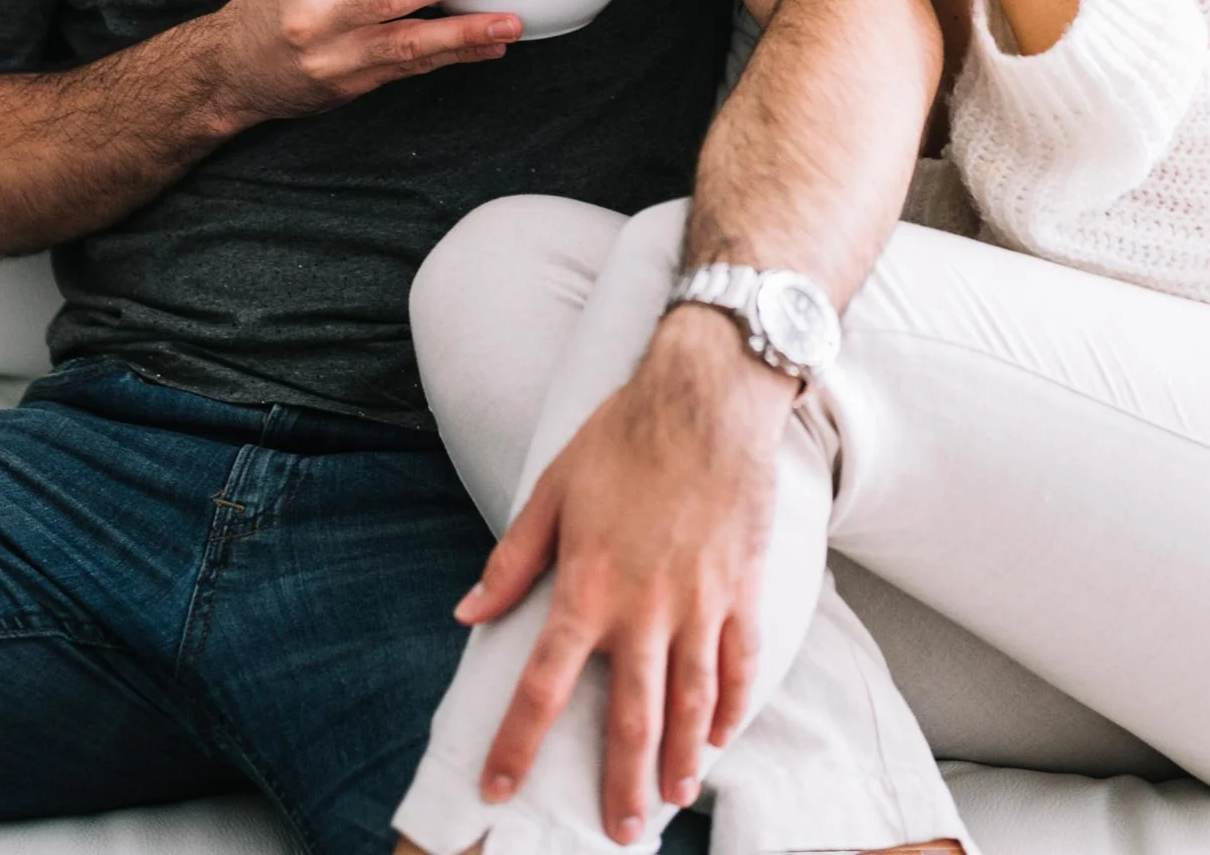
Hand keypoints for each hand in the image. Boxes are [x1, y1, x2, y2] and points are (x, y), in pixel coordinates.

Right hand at [203, 0, 517, 121]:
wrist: (228, 74)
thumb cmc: (268, 14)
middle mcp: (319, 17)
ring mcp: (336, 58)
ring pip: (408, 43)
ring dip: (465, 35)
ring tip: (509, 25)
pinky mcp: (351, 86)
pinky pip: (409, 68)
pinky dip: (451, 58)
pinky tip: (486, 50)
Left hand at [455, 306, 798, 840]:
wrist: (706, 398)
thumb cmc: (623, 438)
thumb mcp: (550, 491)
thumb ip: (511, 560)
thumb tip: (468, 613)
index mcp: (587, 587)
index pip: (543, 686)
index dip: (517, 743)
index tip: (498, 788)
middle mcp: (646, 608)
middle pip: (631, 716)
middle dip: (620, 781)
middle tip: (617, 830)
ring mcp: (701, 603)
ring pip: (692, 702)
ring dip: (680, 758)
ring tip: (671, 798)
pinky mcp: (741, 589)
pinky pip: (740, 662)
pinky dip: (733, 706)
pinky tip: (721, 736)